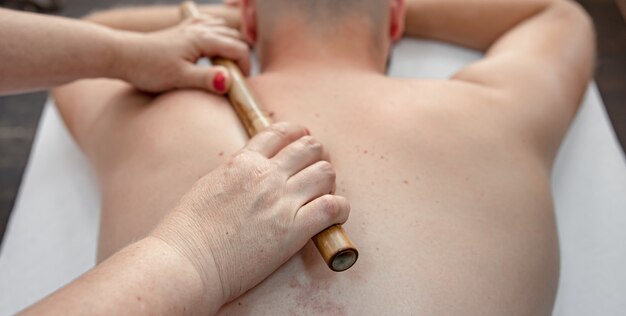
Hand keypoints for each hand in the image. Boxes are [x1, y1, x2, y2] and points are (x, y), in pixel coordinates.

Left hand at [112, 14, 249, 92]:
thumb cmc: (148, 68)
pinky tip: (213, 45)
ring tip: (227, 67)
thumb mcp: (180, 78)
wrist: (121, 55)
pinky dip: (218, 33)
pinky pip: (208, 24)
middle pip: (234, 38)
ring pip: (223, 29)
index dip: (246, 67)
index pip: (238, 49)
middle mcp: (199, 29)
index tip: (240, 85)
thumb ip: (207, 79)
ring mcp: (190, 28)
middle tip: (236, 80)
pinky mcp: (181, 31)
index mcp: (203, 39)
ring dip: (231, 45)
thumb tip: (230, 82)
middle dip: (241, 58)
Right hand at [151, 123, 350, 304]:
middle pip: (310, 148)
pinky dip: (340, 209)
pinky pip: (333, 207)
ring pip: (326, 172)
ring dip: (328, 182)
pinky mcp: (294, 230)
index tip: (304, 141)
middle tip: (315, 172)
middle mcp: (266, 175)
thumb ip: (235, 172)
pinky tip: (335, 215)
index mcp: (243, 162)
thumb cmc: (188, 231)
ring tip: (322, 196)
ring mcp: (281, 201)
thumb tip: (251, 170)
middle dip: (317, 156)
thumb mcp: (209, 185)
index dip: (298, 134)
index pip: (281, 133)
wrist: (186, 261)